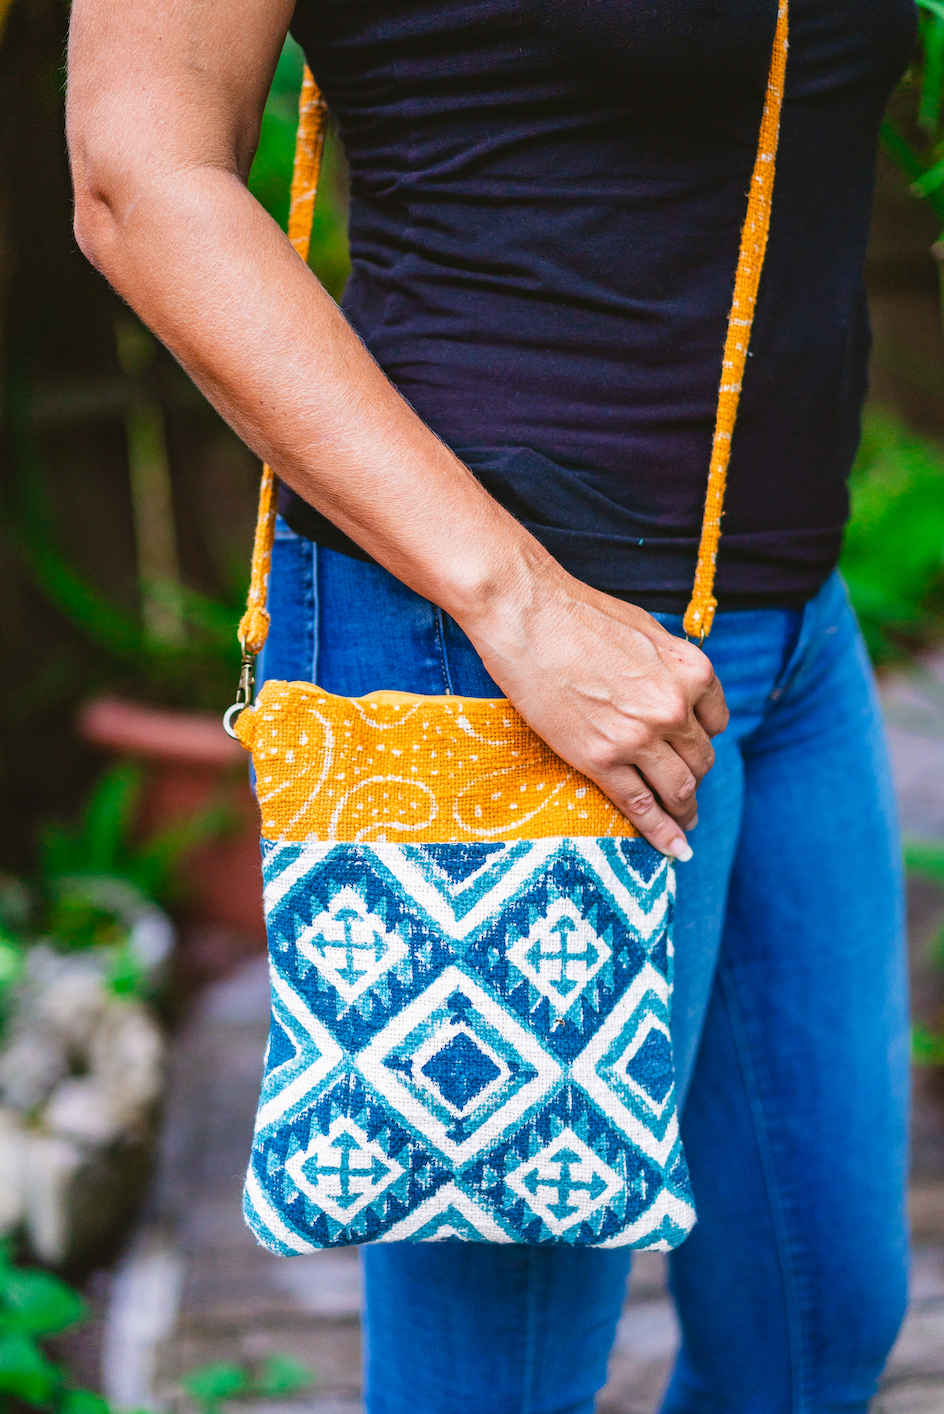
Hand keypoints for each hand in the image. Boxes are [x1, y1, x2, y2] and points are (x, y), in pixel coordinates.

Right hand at [461, 559, 727, 858]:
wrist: (528, 614)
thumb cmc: (579, 613)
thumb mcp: (646, 630)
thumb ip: (668, 665)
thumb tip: (672, 686)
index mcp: (691, 672)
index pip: (716, 723)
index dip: (702, 740)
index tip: (689, 751)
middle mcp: (674, 709)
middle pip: (701, 761)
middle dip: (694, 778)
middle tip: (685, 795)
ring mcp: (639, 738)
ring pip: (679, 789)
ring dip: (684, 812)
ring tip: (684, 828)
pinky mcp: (601, 759)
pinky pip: (641, 807)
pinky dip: (661, 833)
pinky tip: (672, 849)